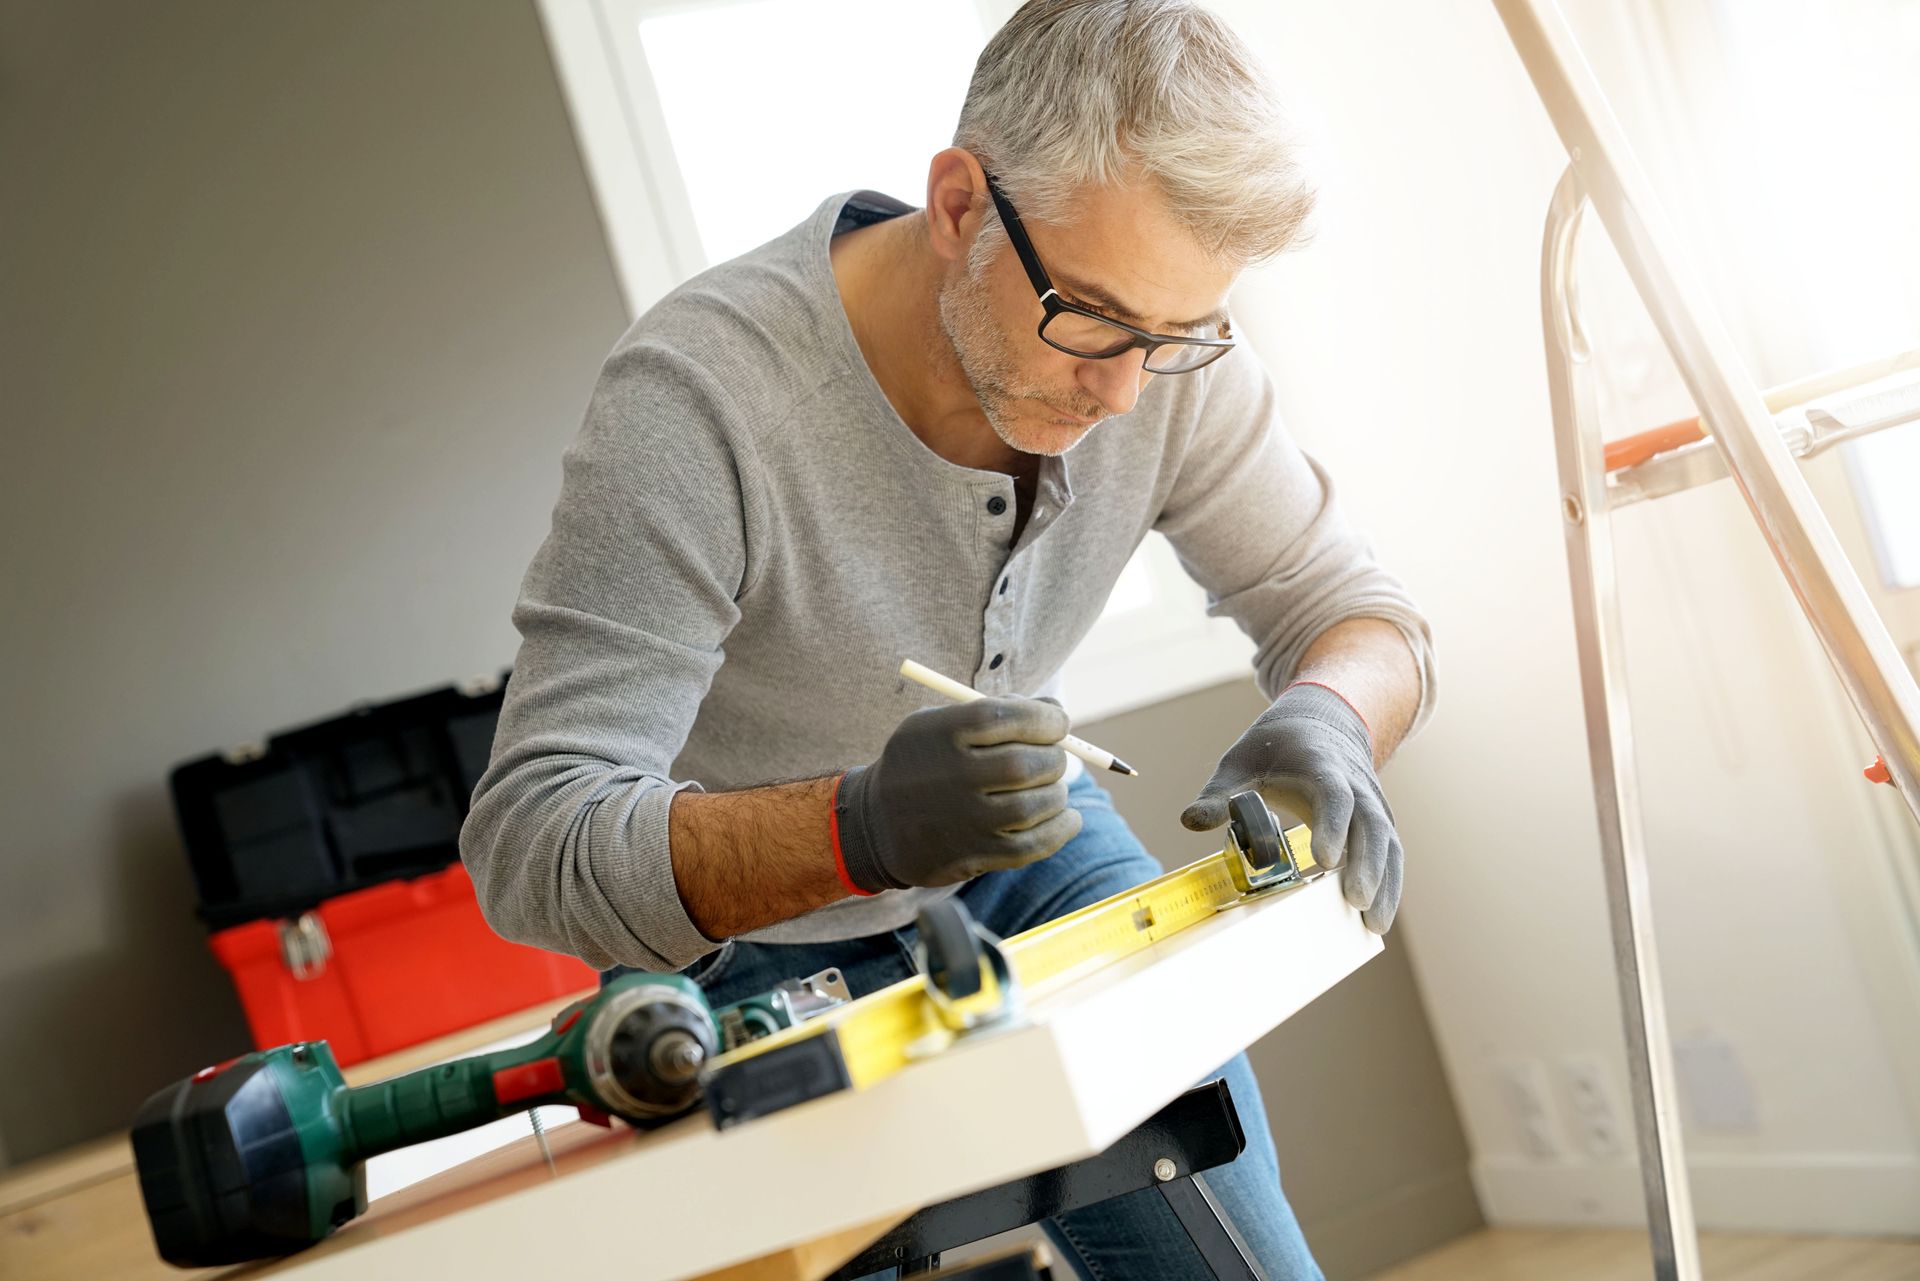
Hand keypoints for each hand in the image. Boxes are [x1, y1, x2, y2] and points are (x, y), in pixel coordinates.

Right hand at [833, 696, 1082, 892]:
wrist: (876, 824)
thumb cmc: (924, 763)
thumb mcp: (939, 724)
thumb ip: (994, 711)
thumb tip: (1057, 713)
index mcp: (941, 733)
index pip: (1007, 717)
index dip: (1045, 719)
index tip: (1058, 723)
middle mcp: (952, 776)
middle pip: (1026, 764)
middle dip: (1054, 758)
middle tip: (1053, 759)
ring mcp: (964, 820)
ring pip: (1036, 805)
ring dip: (1057, 794)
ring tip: (1050, 789)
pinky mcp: (974, 855)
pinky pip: (1034, 845)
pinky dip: (1061, 829)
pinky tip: (1067, 818)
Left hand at [1181, 682, 1401, 932]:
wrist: (1321, 722)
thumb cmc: (1276, 745)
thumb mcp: (1240, 761)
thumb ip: (1218, 793)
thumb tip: (1191, 821)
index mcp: (1320, 764)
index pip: (1334, 794)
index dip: (1332, 825)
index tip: (1325, 860)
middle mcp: (1355, 784)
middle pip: (1371, 823)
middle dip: (1367, 864)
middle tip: (1356, 902)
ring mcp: (1372, 802)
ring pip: (1387, 841)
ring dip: (1385, 882)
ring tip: (1373, 925)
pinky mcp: (1378, 820)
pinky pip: (1390, 851)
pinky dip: (1389, 882)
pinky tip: (1377, 917)